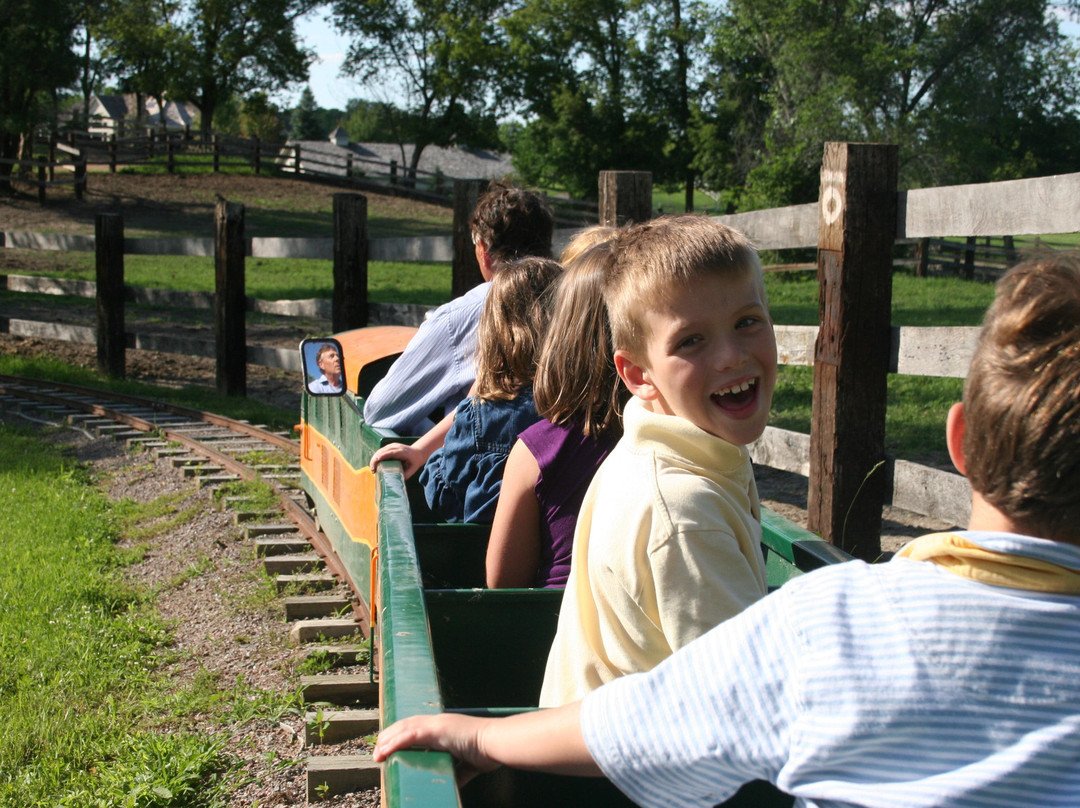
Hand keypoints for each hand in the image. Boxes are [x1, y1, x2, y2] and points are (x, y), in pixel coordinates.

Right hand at [369, 443, 425, 478]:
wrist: (418, 452)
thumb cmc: (415, 462)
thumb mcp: (413, 469)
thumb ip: (406, 475)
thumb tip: (397, 482)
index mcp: (403, 452)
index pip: (391, 452)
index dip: (383, 456)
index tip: (377, 460)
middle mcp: (397, 447)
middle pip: (383, 451)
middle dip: (376, 459)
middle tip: (373, 470)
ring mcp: (393, 445)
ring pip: (381, 450)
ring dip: (374, 459)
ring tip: (373, 469)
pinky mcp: (390, 446)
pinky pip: (381, 451)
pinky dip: (376, 457)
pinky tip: (374, 464)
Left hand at [373, 713, 499, 785]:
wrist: (496, 743)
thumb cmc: (487, 752)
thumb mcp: (468, 764)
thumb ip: (459, 772)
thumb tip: (452, 783)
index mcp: (444, 728)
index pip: (416, 729)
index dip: (400, 738)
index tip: (388, 750)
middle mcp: (438, 723)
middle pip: (406, 726)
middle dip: (389, 738)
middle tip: (377, 753)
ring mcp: (438, 724)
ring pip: (404, 729)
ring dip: (388, 741)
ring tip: (377, 754)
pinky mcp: (438, 730)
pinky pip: (411, 735)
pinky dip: (396, 742)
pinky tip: (385, 751)